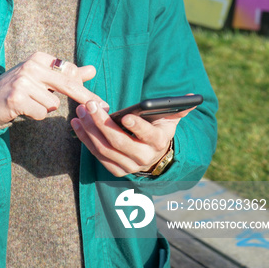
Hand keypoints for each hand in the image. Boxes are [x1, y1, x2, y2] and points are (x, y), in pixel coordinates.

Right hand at [0, 52, 105, 126]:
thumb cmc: (20, 87)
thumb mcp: (43, 77)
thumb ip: (68, 74)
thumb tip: (92, 70)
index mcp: (40, 58)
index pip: (70, 73)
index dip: (85, 89)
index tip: (99, 101)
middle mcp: (32, 66)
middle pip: (67, 84)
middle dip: (85, 97)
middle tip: (103, 105)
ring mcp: (23, 82)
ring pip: (53, 103)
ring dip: (45, 107)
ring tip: (31, 102)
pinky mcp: (16, 98)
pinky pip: (41, 113)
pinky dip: (36, 115)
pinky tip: (24, 109)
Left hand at [71, 101, 194, 176]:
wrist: (155, 157)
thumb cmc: (159, 130)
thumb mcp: (170, 120)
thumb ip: (178, 108)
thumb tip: (191, 97)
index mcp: (158, 142)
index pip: (148, 135)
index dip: (137, 126)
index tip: (125, 115)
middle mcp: (143, 157)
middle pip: (119, 142)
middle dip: (102, 123)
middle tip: (90, 105)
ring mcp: (128, 166)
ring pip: (104, 149)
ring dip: (90, 129)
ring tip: (81, 111)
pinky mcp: (115, 169)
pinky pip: (96, 154)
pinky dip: (85, 139)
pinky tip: (77, 123)